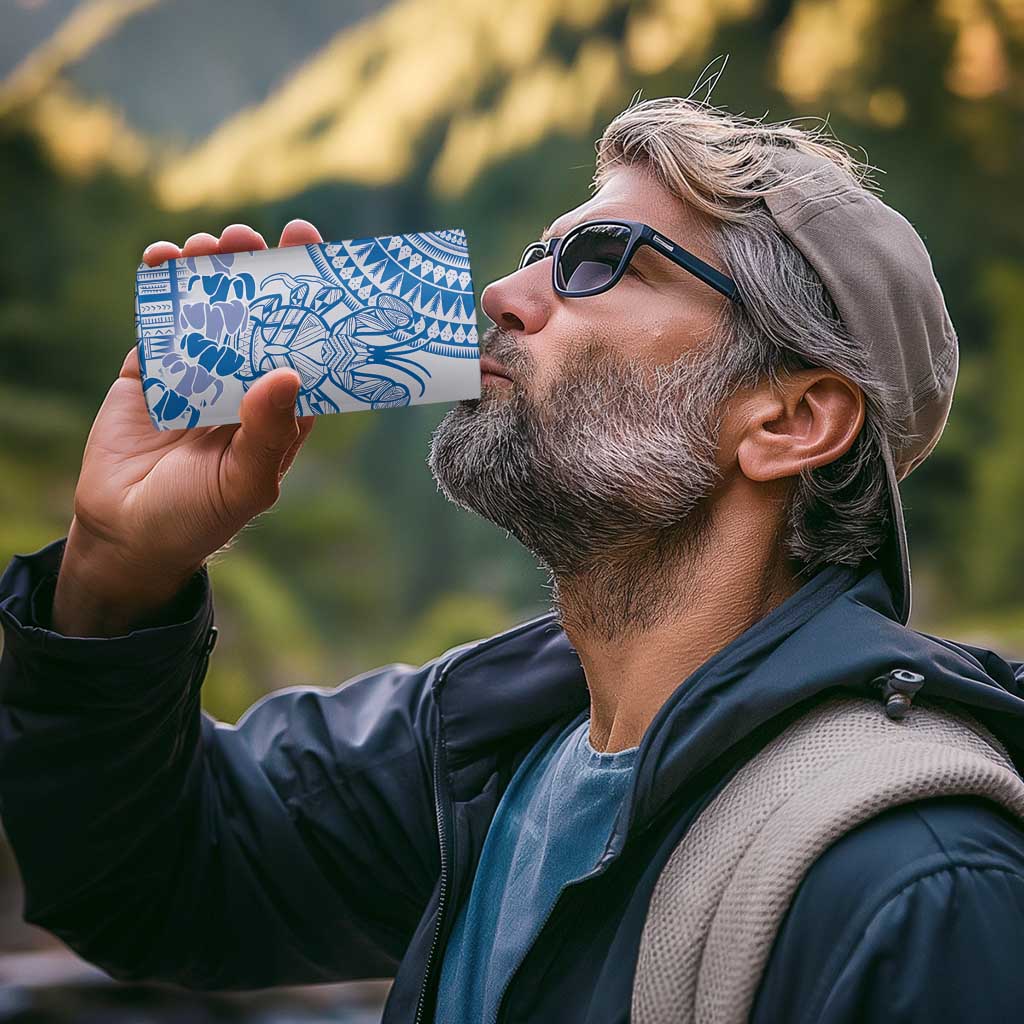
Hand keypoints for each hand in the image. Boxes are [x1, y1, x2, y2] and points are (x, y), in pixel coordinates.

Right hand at [52, 220, 323, 635]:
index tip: (315, 255)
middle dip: (257, 271)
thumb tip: (288, 374)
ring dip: (211, 270)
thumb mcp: (245, 482)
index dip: (311, 302)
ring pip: (209, 308)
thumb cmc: (200, 517)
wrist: (127, 534)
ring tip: (211, 244)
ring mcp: (197, 372)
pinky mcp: (152, 369)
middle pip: (257, 315)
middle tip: (254, 237)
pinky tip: (164, 258)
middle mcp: (244, 382)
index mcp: (280, 408)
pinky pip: (159, 320)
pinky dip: (161, 286)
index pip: (304, 345)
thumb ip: (268, 433)